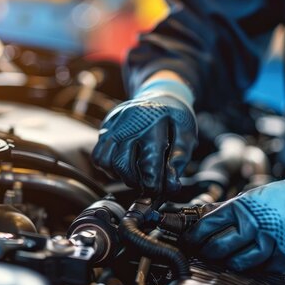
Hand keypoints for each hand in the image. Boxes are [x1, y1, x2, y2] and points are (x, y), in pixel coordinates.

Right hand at [92, 78, 196, 194]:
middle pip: (122, 164)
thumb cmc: (173, 117)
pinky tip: (124, 165)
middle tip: (147, 184)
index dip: (153, 183)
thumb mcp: (186, 133)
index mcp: (153, 123)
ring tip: (135, 174)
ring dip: (120, 175)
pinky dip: (108, 167)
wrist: (158, 94)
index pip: (148, 162)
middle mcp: (129, 122)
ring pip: (106, 162)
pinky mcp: (105, 127)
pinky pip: (98, 156)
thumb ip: (180, 158)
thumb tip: (171, 185)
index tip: (158, 191)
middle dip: (136, 182)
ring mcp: (114, 124)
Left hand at [184, 172, 284, 272]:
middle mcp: (255, 226)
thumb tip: (206, 218)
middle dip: (208, 251)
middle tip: (206, 251)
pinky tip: (255, 259)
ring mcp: (270, 244)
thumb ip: (232, 209)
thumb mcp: (255, 195)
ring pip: (239, 263)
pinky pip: (262, 269)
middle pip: (219, 247)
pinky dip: (256, 266)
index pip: (209, 225)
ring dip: (230, 262)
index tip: (191, 240)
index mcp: (244, 207)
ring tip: (228, 258)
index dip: (196, 235)